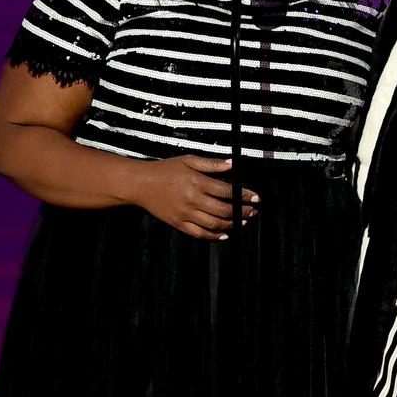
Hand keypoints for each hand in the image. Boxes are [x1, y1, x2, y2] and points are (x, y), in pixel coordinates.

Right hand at [134, 156, 259, 239]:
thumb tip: (232, 164)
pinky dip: (213, 236)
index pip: (228, 191)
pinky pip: (199, 233)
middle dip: (243, 212)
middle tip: (253, 211)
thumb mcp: (189, 160)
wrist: (140, 184)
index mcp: (197, 182)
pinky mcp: (178, 223)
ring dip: (232, 224)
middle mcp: (193, 200)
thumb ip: (212, 164)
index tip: (256, 198)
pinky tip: (224, 235)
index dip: (244, 196)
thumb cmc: (166, 169)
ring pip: (214, 224)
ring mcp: (185, 214)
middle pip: (224, 210)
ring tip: (243, 221)